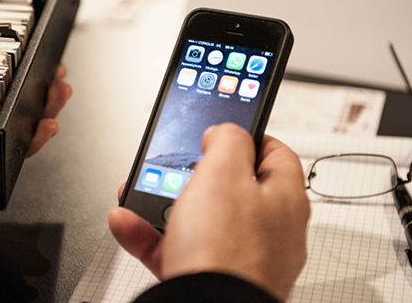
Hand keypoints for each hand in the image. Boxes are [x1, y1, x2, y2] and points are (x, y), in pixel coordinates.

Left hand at [0, 16, 71, 228]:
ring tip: (59, 94)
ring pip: (15, 123)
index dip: (3, 56)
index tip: (26, 42)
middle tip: (56, 70)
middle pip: (5, 95)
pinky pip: (10, 156)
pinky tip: (44, 129)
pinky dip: (33, 143)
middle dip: (38, 80)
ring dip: (44, 107)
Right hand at [108, 123, 309, 301]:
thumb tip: (224, 132)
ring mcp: (241, 258)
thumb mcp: (223, 172)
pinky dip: (151, 236)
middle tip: (175, 167)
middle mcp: (269, 231)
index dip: (246, 136)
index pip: (274, 153)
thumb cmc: (226, 252)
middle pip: (231, 187)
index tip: (221, 131)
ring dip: (163, 204)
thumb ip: (227, 139)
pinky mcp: (212, 279)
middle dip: (193, 173)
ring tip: (139, 192)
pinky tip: (127, 223)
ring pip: (199, 220)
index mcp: (284, 199)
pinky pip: (178, 250)